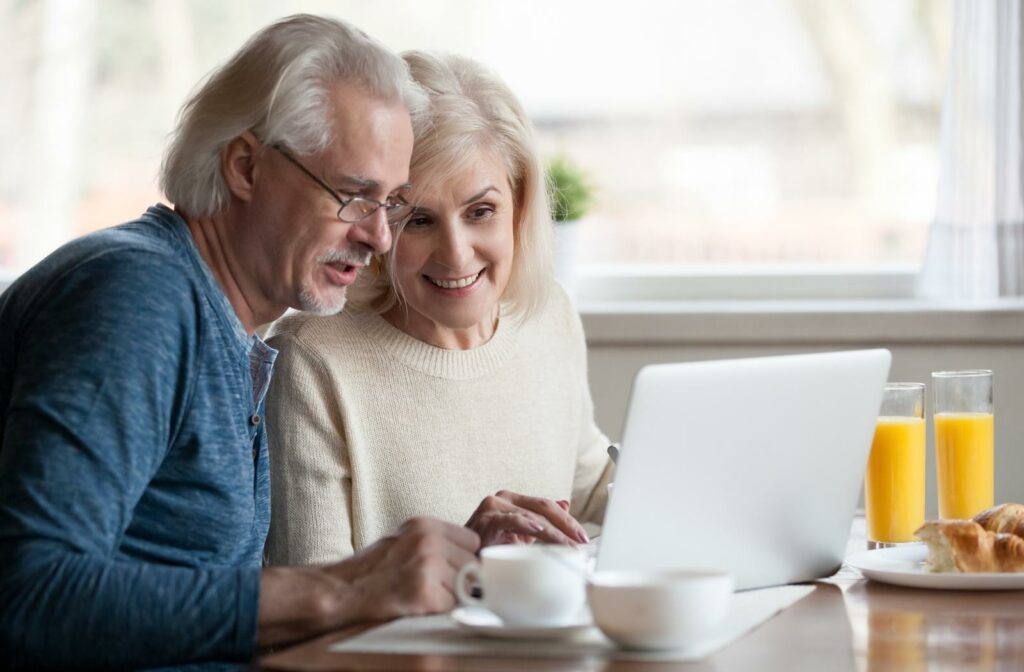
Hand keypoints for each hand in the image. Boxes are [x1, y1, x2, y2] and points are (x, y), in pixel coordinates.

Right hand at [324, 517, 480, 621]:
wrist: (343, 590)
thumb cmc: (374, 569)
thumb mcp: (406, 539)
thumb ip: (437, 541)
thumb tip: (472, 556)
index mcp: (425, 524)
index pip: (472, 541)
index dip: (462, 558)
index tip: (449, 568)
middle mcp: (429, 541)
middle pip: (471, 564)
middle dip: (458, 578)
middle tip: (432, 584)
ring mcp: (428, 566)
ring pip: (464, 587)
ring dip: (448, 595)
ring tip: (420, 593)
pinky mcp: (425, 592)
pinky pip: (451, 605)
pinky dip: (438, 609)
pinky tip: (417, 604)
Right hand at [465, 490, 589, 546]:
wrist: (461, 562)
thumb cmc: (487, 549)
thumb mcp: (519, 535)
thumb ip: (540, 521)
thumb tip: (565, 505)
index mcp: (512, 501)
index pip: (546, 506)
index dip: (567, 521)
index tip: (582, 537)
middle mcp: (503, 499)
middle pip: (543, 508)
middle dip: (566, 525)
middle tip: (581, 542)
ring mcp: (493, 507)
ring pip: (532, 516)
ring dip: (554, 533)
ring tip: (568, 545)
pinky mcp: (485, 519)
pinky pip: (510, 520)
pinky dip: (526, 525)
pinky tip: (539, 531)